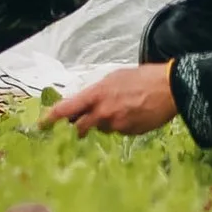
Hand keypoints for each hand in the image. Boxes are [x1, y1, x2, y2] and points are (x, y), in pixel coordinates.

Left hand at [47, 62, 179, 136]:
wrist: (170, 88)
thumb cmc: (142, 78)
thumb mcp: (114, 78)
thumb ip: (96, 93)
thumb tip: (83, 104)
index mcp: (97, 95)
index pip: (67, 109)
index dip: (51, 118)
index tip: (42, 125)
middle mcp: (103, 113)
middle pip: (80, 127)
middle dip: (79, 127)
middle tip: (82, 124)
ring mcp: (116, 126)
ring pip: (102, 129)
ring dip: (104, 122)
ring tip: (122, 108)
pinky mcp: (129, 134)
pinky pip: (118, 132)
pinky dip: (121, 125)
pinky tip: (133, 114)